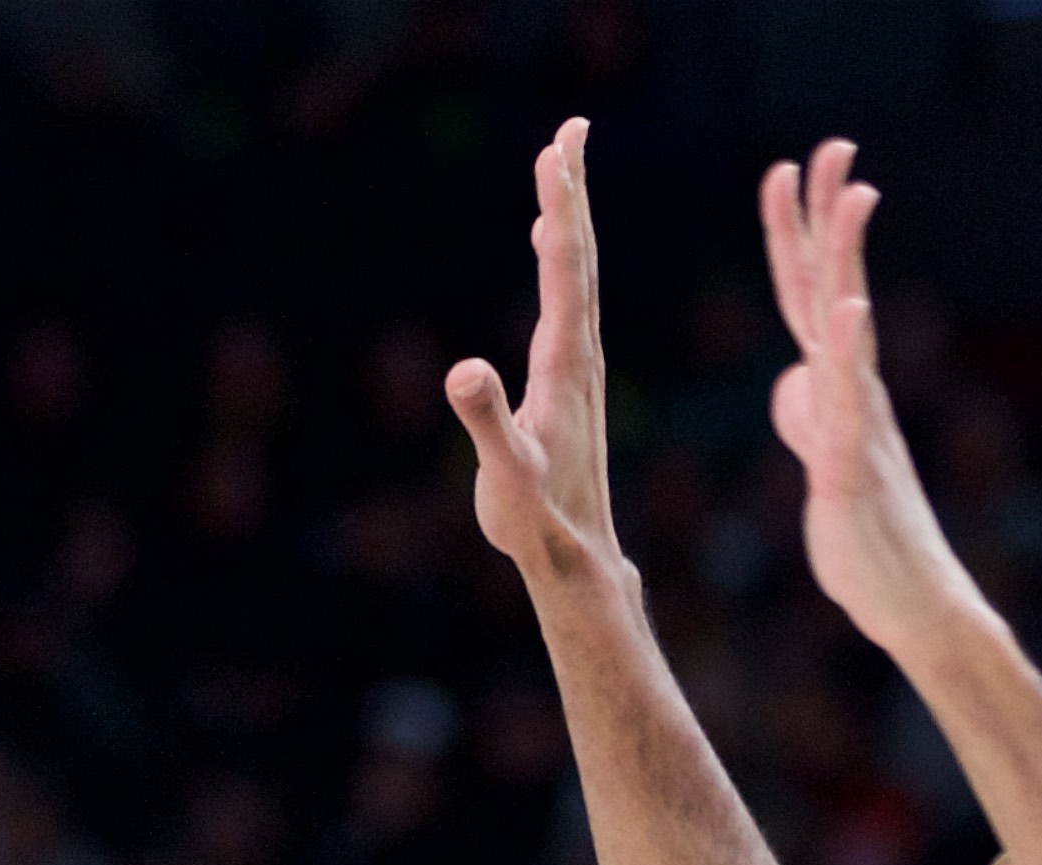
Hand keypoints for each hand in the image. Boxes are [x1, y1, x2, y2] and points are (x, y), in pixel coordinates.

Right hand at [449, 119, 621, 587]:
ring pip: (576, 274)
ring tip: (559, 167)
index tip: (557, 152)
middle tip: (569, 131)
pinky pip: (566, 299)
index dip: (560, 210)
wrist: (576, 555)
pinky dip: (559, 258)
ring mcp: (578, 366)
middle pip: (578, 256)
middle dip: (571, 192)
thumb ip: (487, 421)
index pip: (565, 271)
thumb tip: (462, 371)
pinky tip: (550, 243)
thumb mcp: (507, 474)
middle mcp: (580, 355)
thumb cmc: (538, 519)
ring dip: (567, 216)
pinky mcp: (568, 380)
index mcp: (566, 364)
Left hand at [761, 141, 986, 658]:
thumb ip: (807, 415)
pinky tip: (849, 313)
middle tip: (833, 145)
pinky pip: (850, 406)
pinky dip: (847, 358)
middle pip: (833, 289)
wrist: (908, 602)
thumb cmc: (865, 537)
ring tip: (854, 197)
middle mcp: (854, 392)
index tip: (788, 168)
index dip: (794, 235)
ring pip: (849, 331)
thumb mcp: (821, 464)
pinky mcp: (854, 468)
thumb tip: (792, 379)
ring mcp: (859, 426)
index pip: (807, 295)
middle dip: (828, 218)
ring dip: (848, 263)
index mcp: (835, 390)